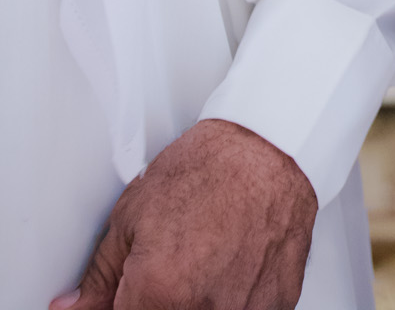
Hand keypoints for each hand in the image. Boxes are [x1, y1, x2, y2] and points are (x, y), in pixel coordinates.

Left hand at [50, 119, 316, 309]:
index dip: (118, 306)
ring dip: (193, 298)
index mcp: (159, 294)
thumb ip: (99, 277)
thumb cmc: (210, 167)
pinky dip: (229, 297)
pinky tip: (230, 265)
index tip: (124, 295)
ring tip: (201, 260)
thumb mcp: (133, 214)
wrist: (272, 144)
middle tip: (168, 268)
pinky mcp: (276, 306)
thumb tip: (75, 308)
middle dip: (155, 299)